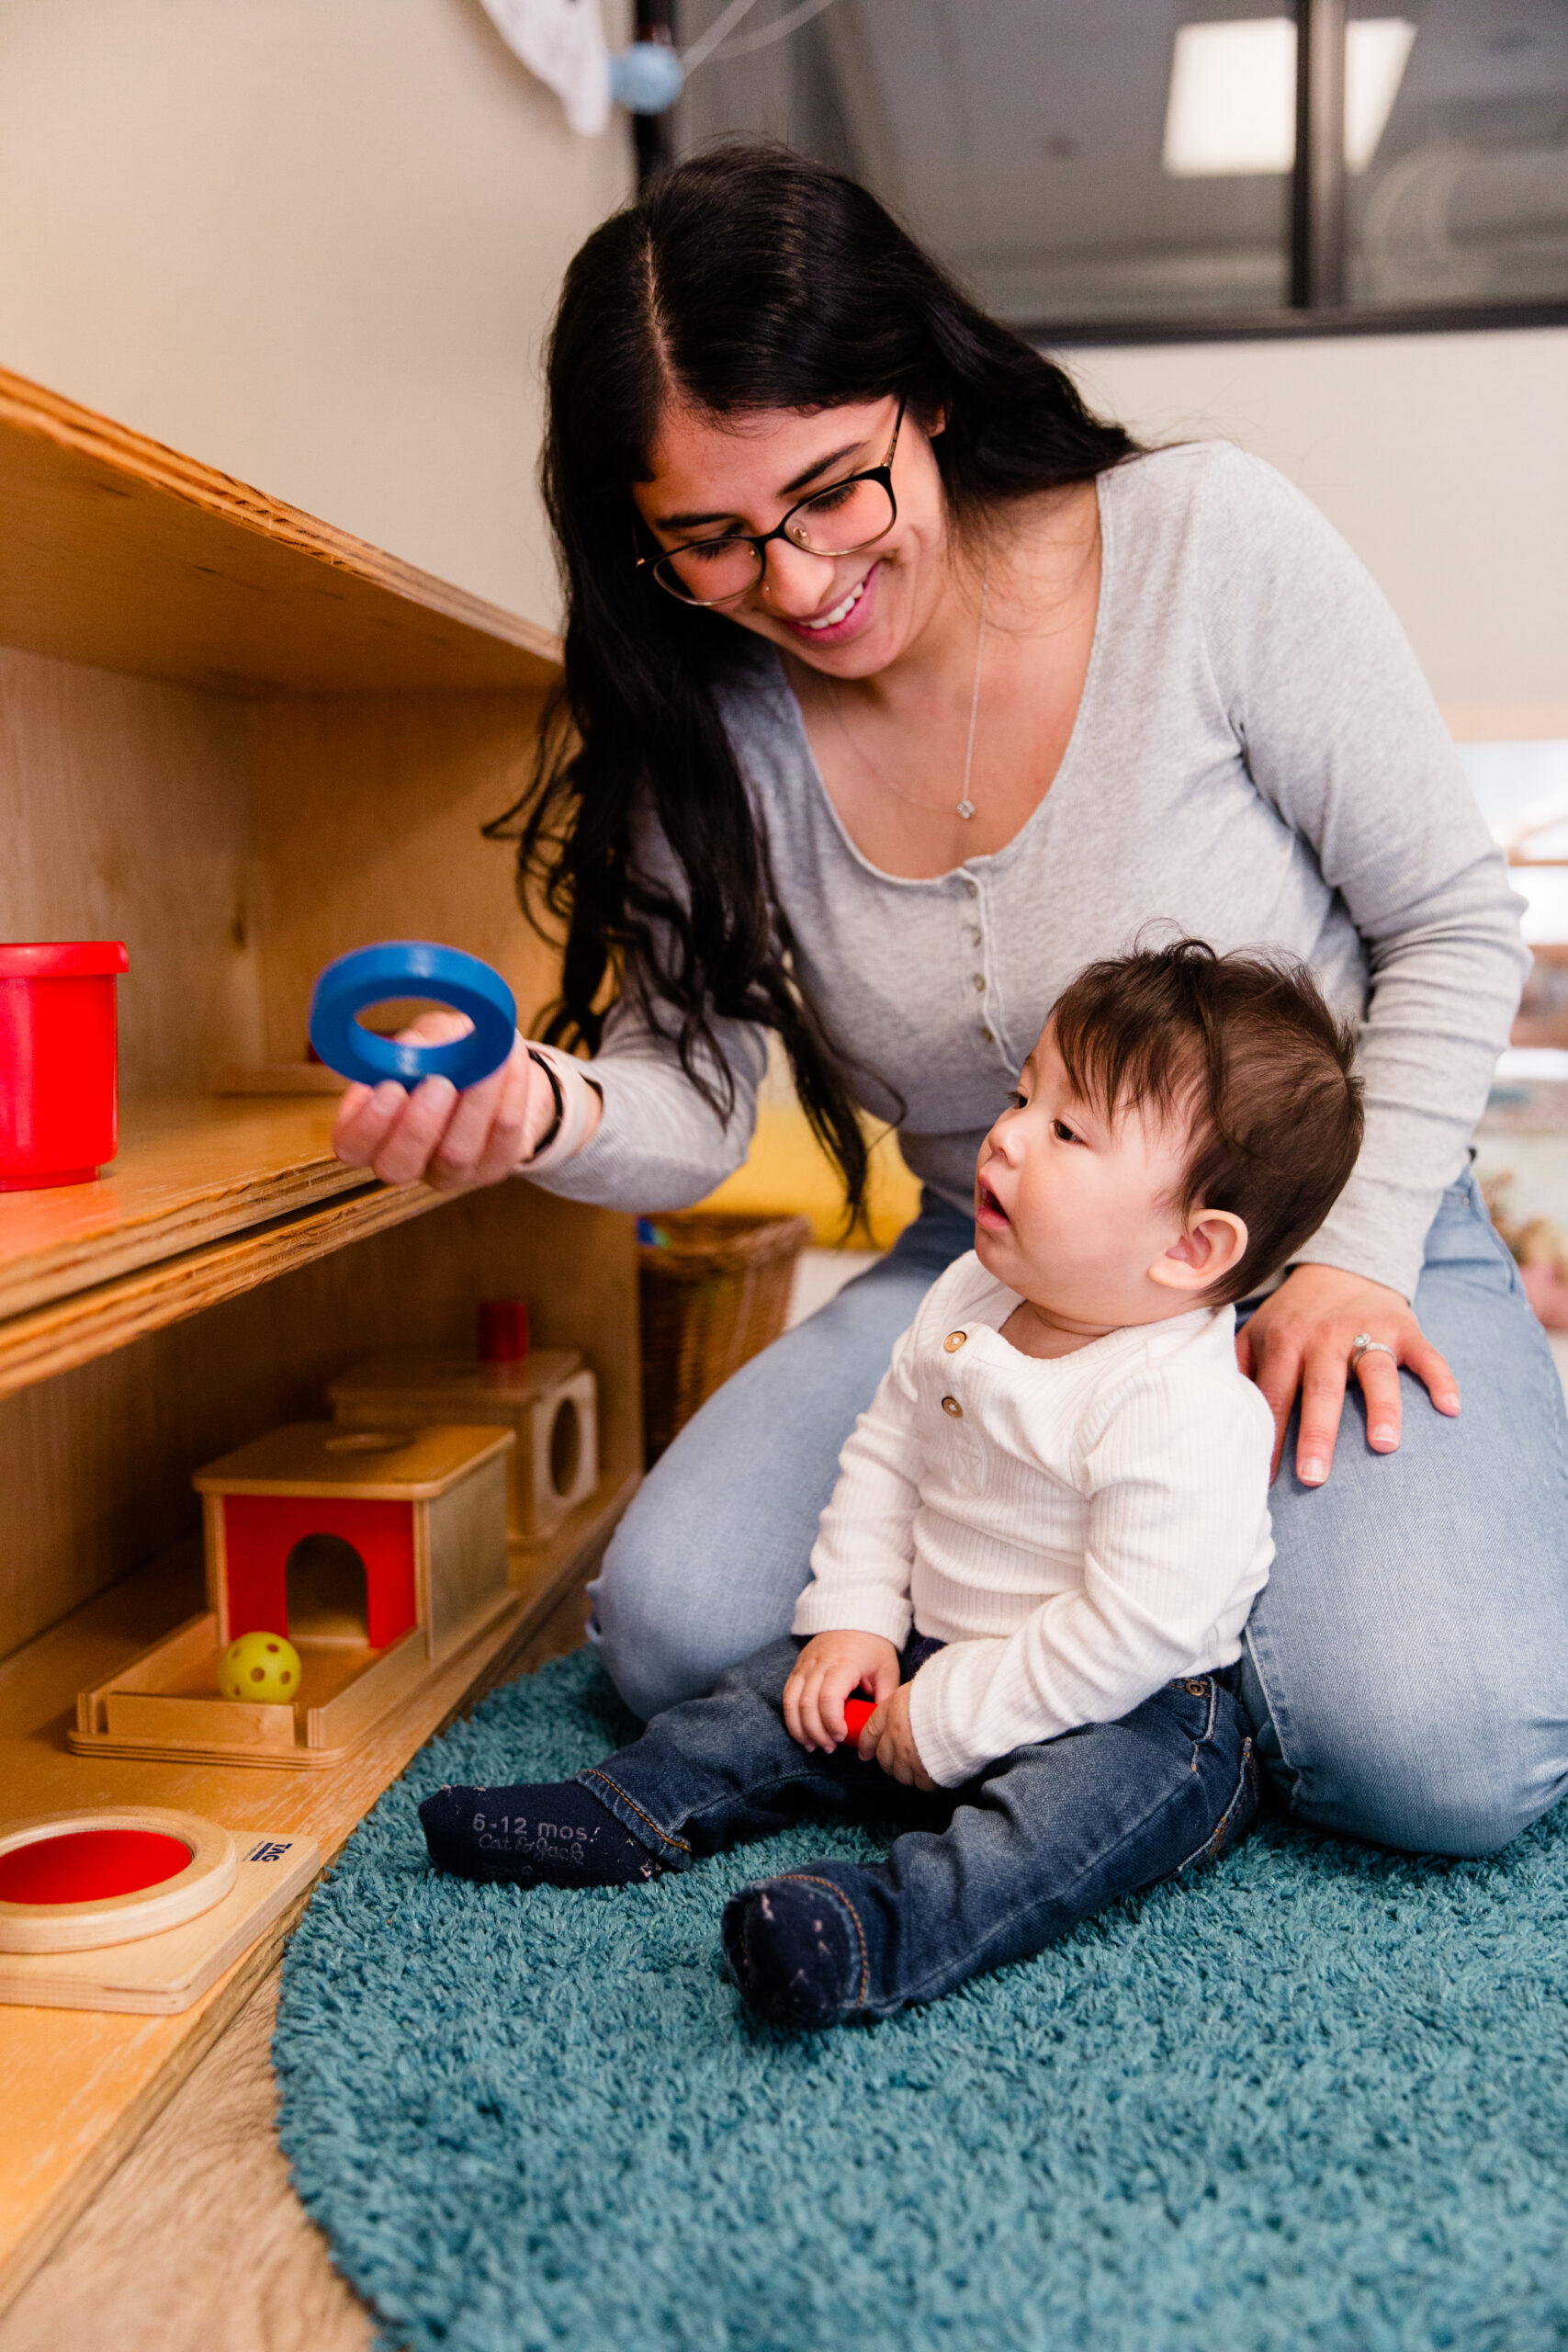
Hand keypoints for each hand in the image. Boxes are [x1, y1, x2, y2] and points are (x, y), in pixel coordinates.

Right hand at [331, 1013, 562, 1193]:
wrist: (493, 1068)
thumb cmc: (445, 1054)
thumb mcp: (422, 1040)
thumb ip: (414, 1046)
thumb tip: (417, 1048)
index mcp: (373, 1132)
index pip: (351, 1147)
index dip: (365, 1124)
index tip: (388, 1087)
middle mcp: (407, 1162)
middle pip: (397, 1166)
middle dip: (416, 1126)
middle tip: (438, 1083)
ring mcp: (450, 1172)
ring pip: (456, 1154)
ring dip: (474, 1103)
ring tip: (488, 1060)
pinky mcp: (492, 1167)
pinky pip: (502, 1136)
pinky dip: (510, 1093)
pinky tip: (510, 1059)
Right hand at [783, 1630, 898, 1752]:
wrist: (855, 1617)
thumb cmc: (873, 1647)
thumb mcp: (887, 1671)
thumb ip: (884, 1699)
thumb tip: (880, 1730)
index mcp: (843, 1664)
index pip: (828, 1698)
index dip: (832, 1723)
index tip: (842, 1737)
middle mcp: (819, 1664)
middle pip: (807, 1704)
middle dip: (816, 1732)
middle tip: (830, 1748)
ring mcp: (804, 1665)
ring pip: (791, 1702)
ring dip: (799, 1728)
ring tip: (813, 1746)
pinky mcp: (797, 1668)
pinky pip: (787, 1695)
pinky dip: (791, 1717)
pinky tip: (802, 1733)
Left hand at [859, 1680, 937, 1790]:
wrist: (964, 1707)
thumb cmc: (945, 1693)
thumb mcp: (917, 1688)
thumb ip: (905, 1705)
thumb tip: (907, 1712)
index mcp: (891, 1712)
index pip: (870, 1732)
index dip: (867, 1745)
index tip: (865, 1753)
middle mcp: (895, 1736)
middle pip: (884, 1759)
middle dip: (890, 1762)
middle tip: (901, 1760)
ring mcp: (909, 1756)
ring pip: (901, 1775)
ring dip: (909, 1773)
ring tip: (922, 1766)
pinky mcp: (926, 1771)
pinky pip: (922, 1784)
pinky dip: (928, 1781)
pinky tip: (936, 1772)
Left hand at [1236, 1263, 1459, 1487]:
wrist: (1342, 1267)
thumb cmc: (1294, 1317)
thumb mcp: (1258, 1334)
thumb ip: (1238, 1370)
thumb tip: (1214, 1418)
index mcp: (1284, 1341)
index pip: (1274, 1397)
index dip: (1268, 1437)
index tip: (1265, 1481)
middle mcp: (1325, 1337)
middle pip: (1321, 1389)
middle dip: (1317, 1434)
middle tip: (1315, 1477)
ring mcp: (1368, 1330)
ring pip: (1376, 1372)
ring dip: (1382, 1408)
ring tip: (1384, 1446)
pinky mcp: (1406, 1328)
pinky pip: (1427, 1355)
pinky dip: (1440, 1379)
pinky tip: (1451, 1409)